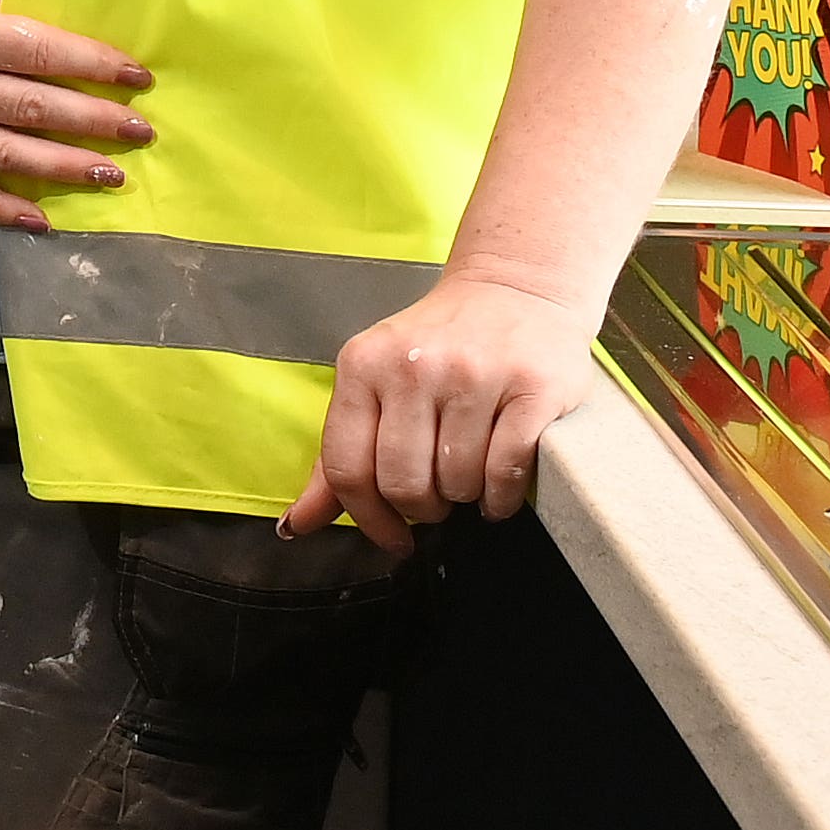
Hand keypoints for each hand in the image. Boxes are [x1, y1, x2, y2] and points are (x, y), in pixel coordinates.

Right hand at [0, 0, 152, 234]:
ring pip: (0, 153)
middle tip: (140, 131)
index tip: (136, 76)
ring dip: (60, 167)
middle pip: (27, 107)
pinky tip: (41, 220)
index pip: (35, 52)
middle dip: (91, 121)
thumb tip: (53, 42)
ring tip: (110, 175)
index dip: (90, 65)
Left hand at [285, 273, 599, 550]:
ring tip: (470, 476)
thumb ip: (337, 457)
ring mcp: (475, 375)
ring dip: (465, 499)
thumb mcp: (373, 384)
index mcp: (362, 365)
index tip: (394, 539)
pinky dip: (502, 498)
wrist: (516, 290)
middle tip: (438, 499)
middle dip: (423, 509)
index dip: (368, 519)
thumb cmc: (439, 347)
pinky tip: (500, 490)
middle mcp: (414, 367)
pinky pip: (506, 472)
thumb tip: (297, 526)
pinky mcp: (532, 388)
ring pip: (458, 484)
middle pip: (403, 484)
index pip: (347, 468)